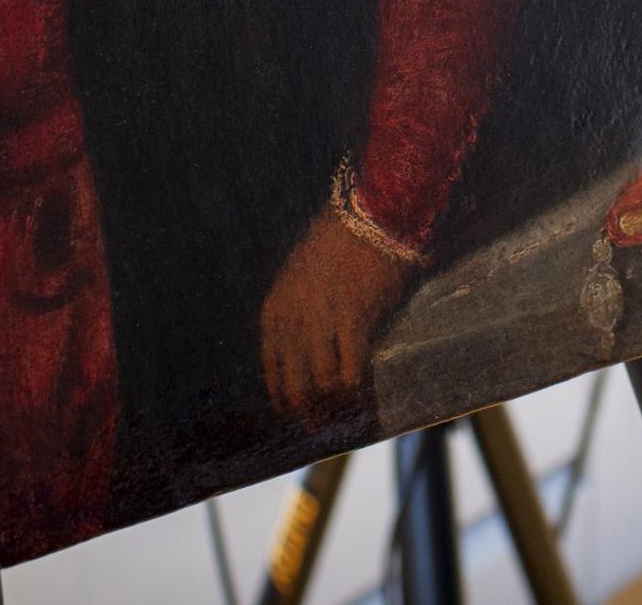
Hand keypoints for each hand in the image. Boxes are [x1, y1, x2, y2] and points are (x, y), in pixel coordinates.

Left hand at [259, 209, 417, 422]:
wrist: (368, 214)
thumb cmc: (337, 240)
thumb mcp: (298, 277)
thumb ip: (295, 312)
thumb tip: (302, 349)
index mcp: (274, 312)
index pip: (273, 374)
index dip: (286, 401)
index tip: (299, 416)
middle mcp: (292, 322)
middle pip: (296, 387)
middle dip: (310, 413)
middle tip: (324, 427)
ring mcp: (321, 322)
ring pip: (322, 386)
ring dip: (335, 406)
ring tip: (347, 416)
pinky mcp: (353, 320)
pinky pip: (350, 372)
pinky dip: (356, 392)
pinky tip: (363, 398)